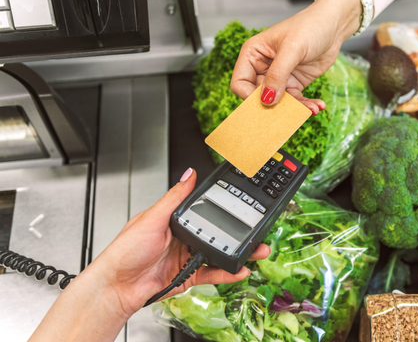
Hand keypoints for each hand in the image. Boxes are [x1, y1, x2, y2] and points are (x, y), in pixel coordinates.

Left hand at [92, 168, 270, 314]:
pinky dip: (228, 273)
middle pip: (217, 233)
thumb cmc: (124, 251)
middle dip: (238, 233)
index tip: (243, 205)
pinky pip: (213, 273)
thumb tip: (188, 174)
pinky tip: (240, 269)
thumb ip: (174, 198)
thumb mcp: (151, 218)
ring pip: (219, 254)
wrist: (116, 287)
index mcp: (173, 220)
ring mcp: (186, 258)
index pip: (204, 211)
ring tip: (256, 251)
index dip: (223, 209)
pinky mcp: (188, 276)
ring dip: (239, 253)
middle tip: (257, 231)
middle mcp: (182, 238)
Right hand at [230, 0, 360, 113]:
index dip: (249, 96)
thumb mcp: (292, 49)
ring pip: (279, 102)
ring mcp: (279, 77)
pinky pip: (295, 101)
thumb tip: (266, 100)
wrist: (333, 25)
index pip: (240, 83)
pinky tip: (318, 106)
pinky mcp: (295, 83)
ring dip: (295, 109)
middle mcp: (263, 67)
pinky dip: (306, 106)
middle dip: (275, 107)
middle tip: (290, 114)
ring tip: (312, 109)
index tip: (267, 102)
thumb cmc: (310, 26)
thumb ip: (277, 75)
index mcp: (253, 54)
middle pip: (259, 96)